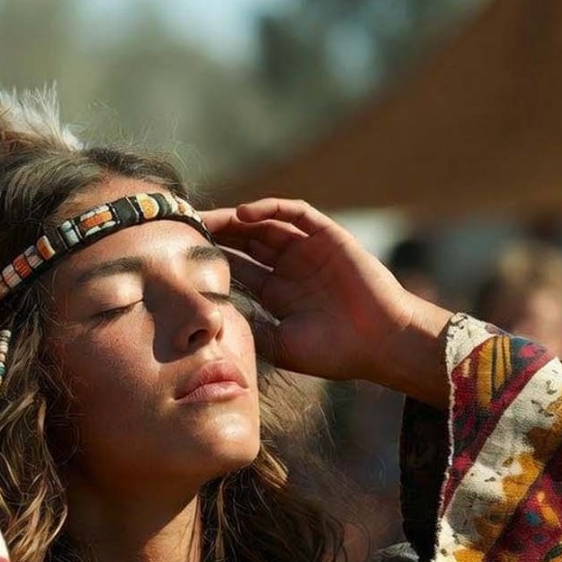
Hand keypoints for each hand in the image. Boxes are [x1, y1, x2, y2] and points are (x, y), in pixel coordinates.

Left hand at [202, 198, 452, 406]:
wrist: (380, 344)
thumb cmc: (335, 353)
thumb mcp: (280, 346)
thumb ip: (251, 331)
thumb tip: (213, 323)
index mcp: (278, 294)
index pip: (238, 269)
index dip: (212, 261)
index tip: (182, 258)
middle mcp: (291, 268)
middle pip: (246, 242)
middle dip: (217, 234)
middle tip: (185, 228)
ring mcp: (309, 250)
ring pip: (266, 224)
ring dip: (236, 219)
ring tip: (207, 219)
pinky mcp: (327, 236)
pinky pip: (296, 213)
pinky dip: (270, 209)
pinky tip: (244, 215)